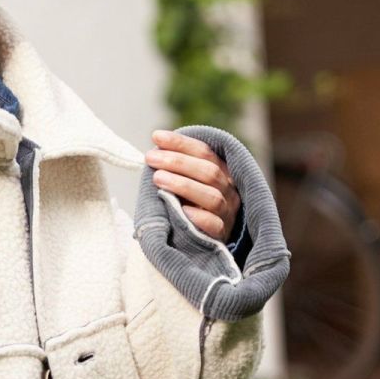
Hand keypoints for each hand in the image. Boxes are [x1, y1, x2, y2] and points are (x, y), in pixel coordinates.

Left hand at [144, 129, 241, 243]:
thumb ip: (177, 169)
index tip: (156, 136)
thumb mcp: (187, 183)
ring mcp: (227, 213)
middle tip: (151, 157)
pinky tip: (181, 209)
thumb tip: (155, 148)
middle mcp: (228, 190)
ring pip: (212, 196)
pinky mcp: (221, 234)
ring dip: (183, 185)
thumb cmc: (191, 206)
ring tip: (157, 178)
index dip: (181, 143)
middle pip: (209, 172)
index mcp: (222, 172)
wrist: (207, 242)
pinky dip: (199, 217)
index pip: (204, 152)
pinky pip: (214, 225)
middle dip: (177, 162)